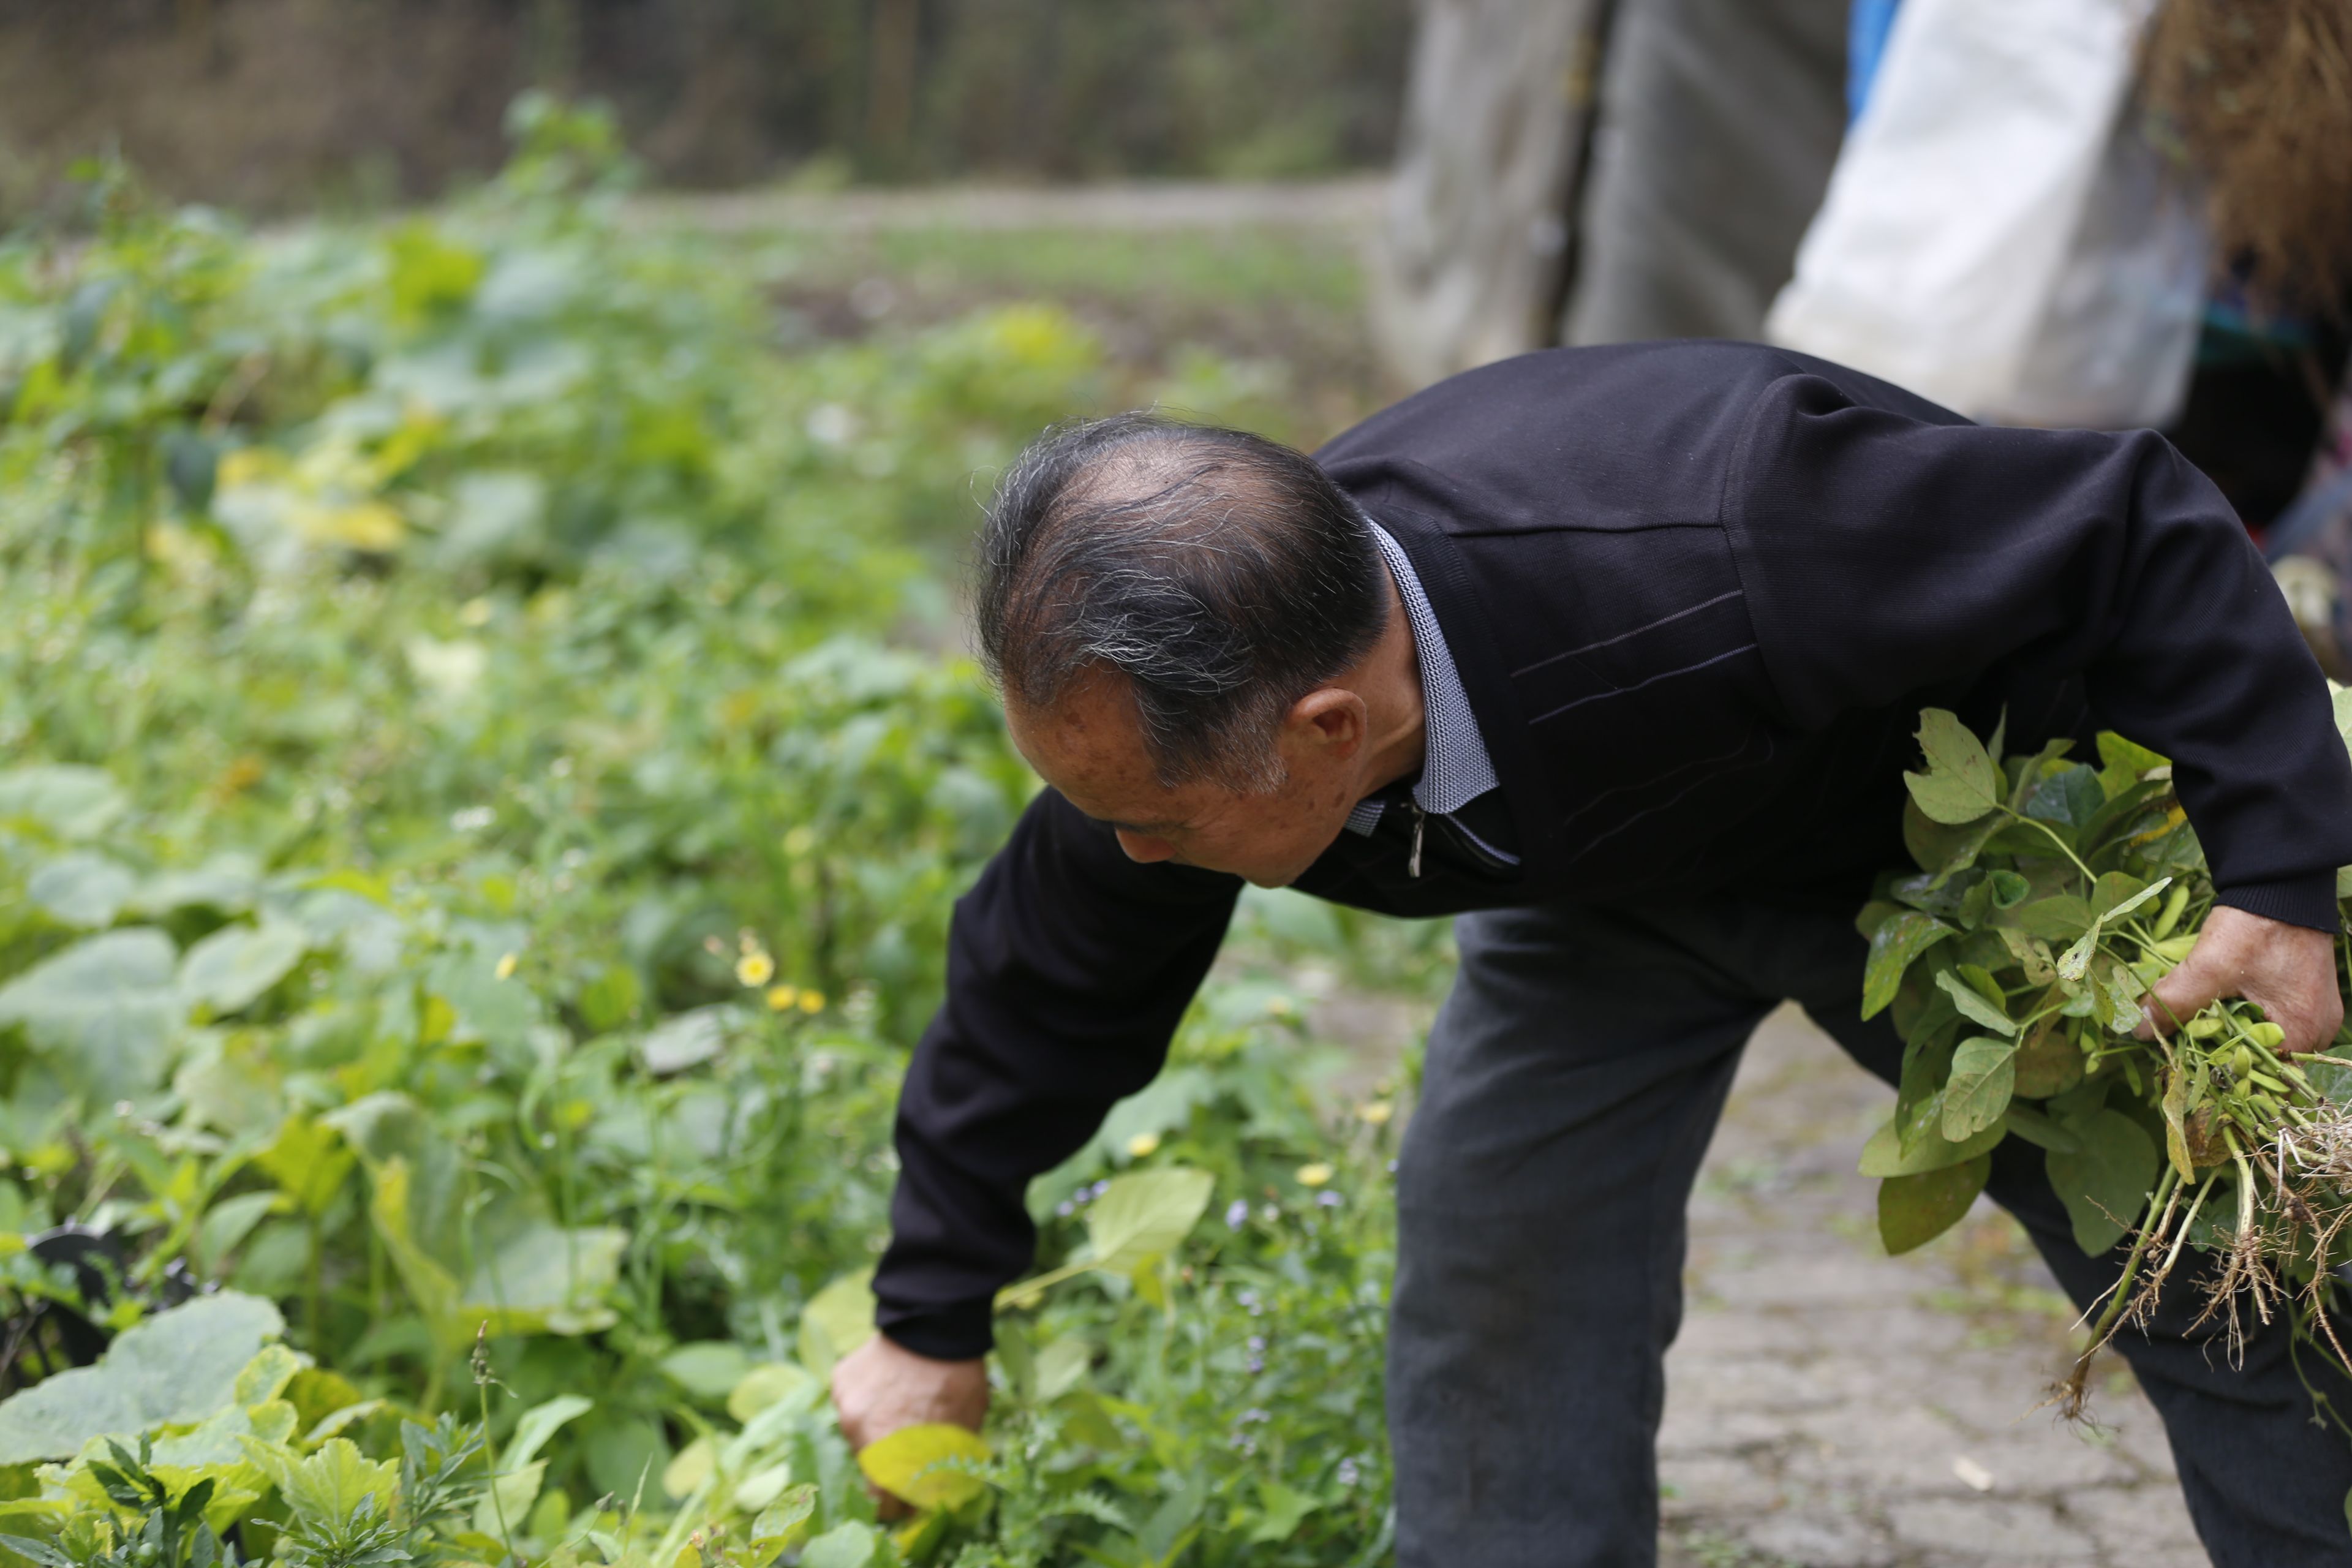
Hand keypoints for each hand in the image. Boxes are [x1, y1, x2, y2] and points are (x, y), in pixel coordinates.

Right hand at [829, 1332, 988, 1517]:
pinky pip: (853, 1403)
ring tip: (904, 1405)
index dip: (900, 1503)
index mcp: (889, 1459)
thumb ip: (944, 1471)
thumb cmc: (956, 1382)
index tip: (912, 1495)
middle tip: (913, 1441)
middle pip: (870, 1466)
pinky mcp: (840, 1382)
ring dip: (878, 1428)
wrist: (934, 1324)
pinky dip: (868, 1400)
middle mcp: (859, 1437)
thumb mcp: (962, 1435)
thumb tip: (937, 1496)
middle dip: (891, 1461)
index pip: (883, 1505)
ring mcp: (846, 1407)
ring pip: (860, 1432)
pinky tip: (891, 1383)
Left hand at [2138, 904, 2342, 1054]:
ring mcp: (2312, 1013)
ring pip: (2261, 1041)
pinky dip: (2238, 1019)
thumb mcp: (2209, 966)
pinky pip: (2268, 1021)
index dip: (2217, 1074)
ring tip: (2189, 1031)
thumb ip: (2175, 1000)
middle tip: (2179, 1047)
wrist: (2279, 884)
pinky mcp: (2300, 996)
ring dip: (2225, 1037)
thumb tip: (2139, 1030)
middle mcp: (2316, 1031)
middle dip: (2217, 1055)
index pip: (2258, 1076)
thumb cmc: (2254, 926)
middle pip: (2259, 1061)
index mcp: (2303, 1032)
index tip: (2182, 1067)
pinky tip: (2209, 1012)